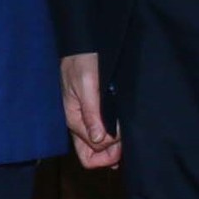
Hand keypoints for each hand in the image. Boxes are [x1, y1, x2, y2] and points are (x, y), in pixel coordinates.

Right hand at [60, 54, 122, 169]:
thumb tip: (97, 140)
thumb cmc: (82, 60)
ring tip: (125, 134)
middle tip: (125, 143)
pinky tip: (120, 131)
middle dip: (109, 155)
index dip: (108, 151)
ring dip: (112, 146)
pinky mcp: (91, 110)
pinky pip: (99, 133)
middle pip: (90, 155)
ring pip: (96, 147)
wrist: (82, 43)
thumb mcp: (87, 84)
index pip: (90, 153)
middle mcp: (77, 122)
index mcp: (73, 118)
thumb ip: (92, 113)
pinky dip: (111, 137)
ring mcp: (84, 118)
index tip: (119, 137)